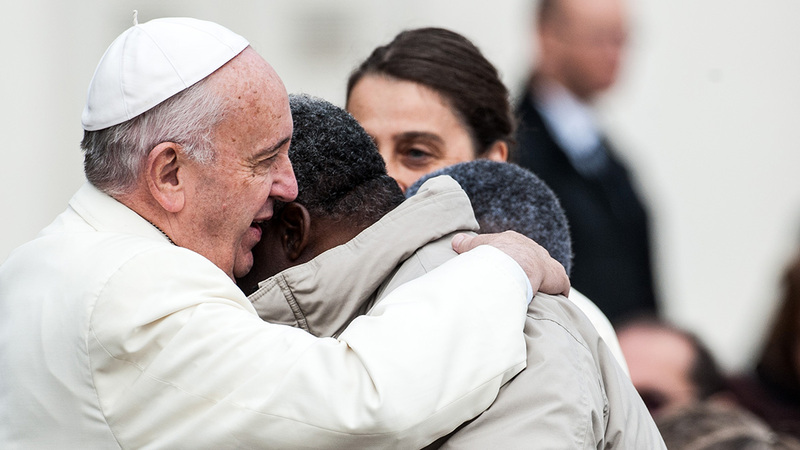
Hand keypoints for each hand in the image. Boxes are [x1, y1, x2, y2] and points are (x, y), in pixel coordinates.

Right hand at [452, 231, 569, 295]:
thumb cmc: (491, 255)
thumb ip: (467, 244)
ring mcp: (546, 262)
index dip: (513, 261)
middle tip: (522, 286)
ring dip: (544, 284)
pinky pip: (561, 285)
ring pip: (548, 272)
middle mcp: (533, 249)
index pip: (516, 250)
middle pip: (533, 260)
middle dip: (529, 272)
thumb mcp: (475, 247)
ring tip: (535, 297)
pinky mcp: (556, 277)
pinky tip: (550, 304)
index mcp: (514, 241)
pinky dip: (557, 293)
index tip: (508, 272)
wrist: (512, 262)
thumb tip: (455, 241)